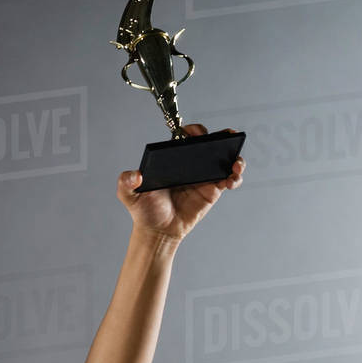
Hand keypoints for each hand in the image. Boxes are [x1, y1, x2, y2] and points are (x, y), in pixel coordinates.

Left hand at [116, 123, 244, 244]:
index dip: (193, 131)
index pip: (186, 137)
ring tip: (235, 163)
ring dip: (235, 157)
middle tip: (225, 137)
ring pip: (225, 160)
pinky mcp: (213, 191)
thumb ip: (126, 183)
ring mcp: (204, 177)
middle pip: (211, 144)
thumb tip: (135, 175)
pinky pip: (229, 180)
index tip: (195, 133)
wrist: (157, 231)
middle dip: (222, 136)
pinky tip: (231, 180)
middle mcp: (191, 164)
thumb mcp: (129, 195)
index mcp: (173, 159)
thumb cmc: (144, 210)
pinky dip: (235, 177)